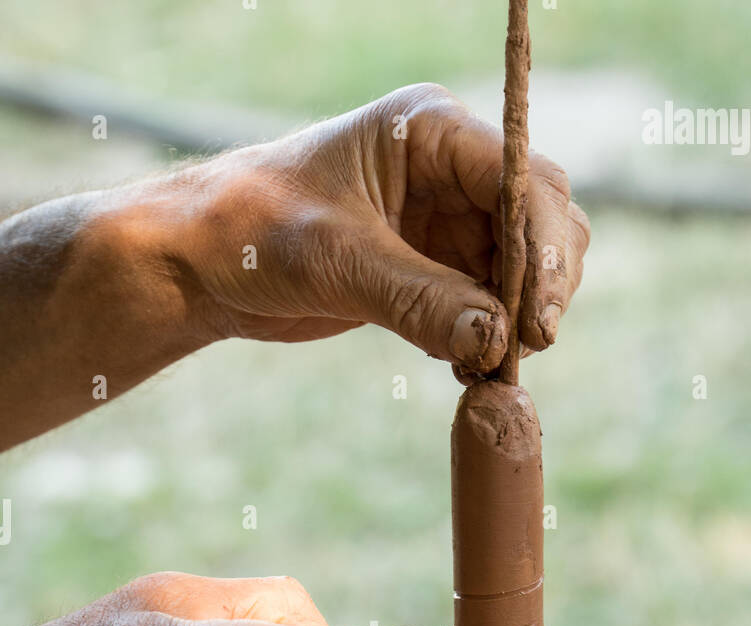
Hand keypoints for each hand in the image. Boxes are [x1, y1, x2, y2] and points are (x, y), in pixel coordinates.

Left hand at [181, 83, 589, 371]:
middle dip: (542, 286)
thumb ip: (420, 299)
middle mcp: (452, 168)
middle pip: (543, 221)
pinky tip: (469, 368)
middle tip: (521, 350)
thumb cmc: (254, 233)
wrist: (205, 263)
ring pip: (525, 268)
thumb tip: (495, 340)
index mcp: (431, 131)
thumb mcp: (337, 262)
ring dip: (518, 320)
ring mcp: (448, 220)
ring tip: (487, 367)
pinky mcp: (435, 268)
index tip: (538, 321)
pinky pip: (491, 304)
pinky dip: (491, 338)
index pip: (524, 181)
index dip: (545, 249)